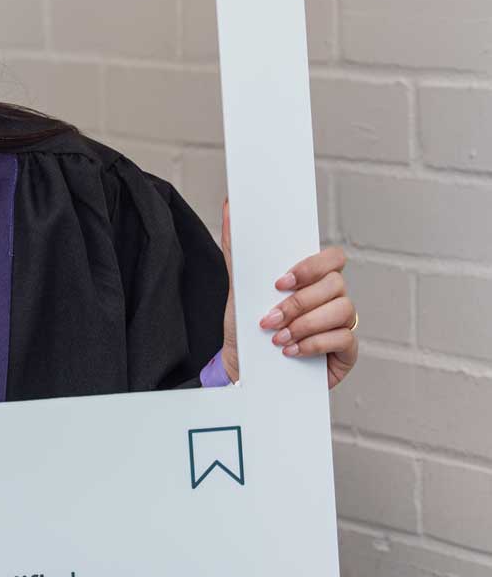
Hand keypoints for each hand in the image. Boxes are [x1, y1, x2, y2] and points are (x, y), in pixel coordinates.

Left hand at [219, 200, 358, 391]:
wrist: (245, 370)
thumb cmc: (248, 328)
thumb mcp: (239, 288)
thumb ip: (237, 249)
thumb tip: (229, 206)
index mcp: (314, 279)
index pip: (332, 258)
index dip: (311, 266)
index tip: (280, 282)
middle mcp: (333, 298)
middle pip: (336, 284)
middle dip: (299, 303)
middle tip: (270, 319)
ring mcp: (343, 324)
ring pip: (343, 310)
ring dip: (305, 324)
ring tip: (278, 338)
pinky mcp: (347, 351)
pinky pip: (345, 339)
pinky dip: (315, 344)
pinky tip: (292, 351)